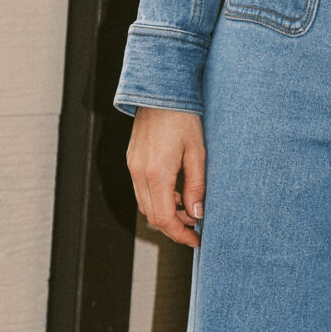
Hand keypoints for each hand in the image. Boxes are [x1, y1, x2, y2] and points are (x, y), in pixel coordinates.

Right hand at [127, 106, 205, 247]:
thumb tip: (197, 213)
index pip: (164, 219)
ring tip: (188, 209)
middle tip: (196, 226)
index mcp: (157, 173)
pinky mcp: (132, 161)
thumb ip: (196, 186)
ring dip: (165, 214)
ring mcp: (132, 167)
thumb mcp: (198, 153)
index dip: (180, 234)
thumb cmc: (183, 118)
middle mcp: (139, 173)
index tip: (196, 239)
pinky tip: (175, 193)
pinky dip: (158, 199)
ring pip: (145, 205)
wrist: (160, 92)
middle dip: (174, 227)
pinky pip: (142, 191)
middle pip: (152, 216)